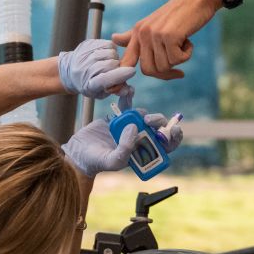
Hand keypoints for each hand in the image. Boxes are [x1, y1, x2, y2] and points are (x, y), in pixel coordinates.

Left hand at [57, 38, 135, 99]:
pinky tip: (106, 55)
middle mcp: (85, 69)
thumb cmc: (89, 84)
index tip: (132, 71)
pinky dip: (111, 49)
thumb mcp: (100, 93)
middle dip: (118, 68)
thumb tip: (129, 90)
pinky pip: (109, 44)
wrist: (71, 71)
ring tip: (108, 62)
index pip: (106, 79)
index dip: (120, 75)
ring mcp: (85, 55)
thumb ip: (115, 90)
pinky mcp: (88, 44)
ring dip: (115, 58)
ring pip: (111, 53)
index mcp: (89, 85)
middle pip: (111, 64)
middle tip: (115, 71)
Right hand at [60, 108, 185, 176]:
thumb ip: (125, 148)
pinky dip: (129, 99)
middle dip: (158, 121)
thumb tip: (135, 128)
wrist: (78, 152)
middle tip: (149, 120)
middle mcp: (140, 140)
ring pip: (144, 116)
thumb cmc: (96, 161)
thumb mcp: (113, 160)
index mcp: (144, 153)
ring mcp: (130, 128)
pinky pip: (128, 107)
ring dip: (143, 112)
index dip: (173, 137)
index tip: (174, 129)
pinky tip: (128, 92)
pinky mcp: (119, 118)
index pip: (166, 145)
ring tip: (133, 113)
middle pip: (158, 128)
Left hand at [113, 0, 218, 79]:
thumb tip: (114, 38)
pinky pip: (177, 60)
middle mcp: (142, 33)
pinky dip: (187, 54)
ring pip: (164, 66)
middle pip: (149, 70)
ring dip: (178, 60)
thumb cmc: (178, 14)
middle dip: (165, 72)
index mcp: (137, 32)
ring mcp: (155, 34)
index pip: (125, 61)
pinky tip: (188, 41)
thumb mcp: (152, 24)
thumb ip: (134, 36)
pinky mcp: (169, 36)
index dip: (120, 78)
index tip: (116, 89)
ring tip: (183, 43)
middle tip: (178, 65)